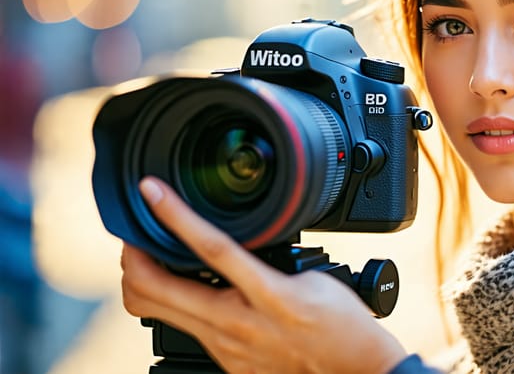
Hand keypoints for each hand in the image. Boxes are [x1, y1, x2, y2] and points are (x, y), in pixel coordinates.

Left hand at [120, 176, 407, 373]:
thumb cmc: (344, 327)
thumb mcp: (317, 279)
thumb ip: (274, 263)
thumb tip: (245, 247)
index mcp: (268, 296)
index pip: (212, 249)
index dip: (176, 216)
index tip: (153, 192)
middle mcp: (237, 326)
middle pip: (154, 290)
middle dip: (133, 256)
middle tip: (135, 233)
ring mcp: (225, 349)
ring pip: (158, 312)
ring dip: (145, 281)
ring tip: (152, 258)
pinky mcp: (225, 364)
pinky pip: (185, 330)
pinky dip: (176, 305)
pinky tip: (191, 291)